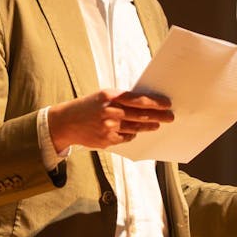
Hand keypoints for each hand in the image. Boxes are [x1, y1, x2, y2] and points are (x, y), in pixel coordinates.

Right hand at [48, 89, 173, 150]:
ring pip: (136, 128)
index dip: (155, 103)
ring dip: (148, 126)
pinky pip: (126, 137)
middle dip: (158, 116)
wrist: (66, 122)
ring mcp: (109, 127)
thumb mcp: (103, 96)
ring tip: (156, 125)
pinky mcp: (107, 140)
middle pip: (141, 115)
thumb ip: (122, 99)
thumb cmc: (88, 106)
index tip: (167, 104)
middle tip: (170, 117)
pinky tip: (133, 131)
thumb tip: (145, 103)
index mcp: (110, 96)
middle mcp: (110, 112)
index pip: (139, 100)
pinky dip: (131, 134)